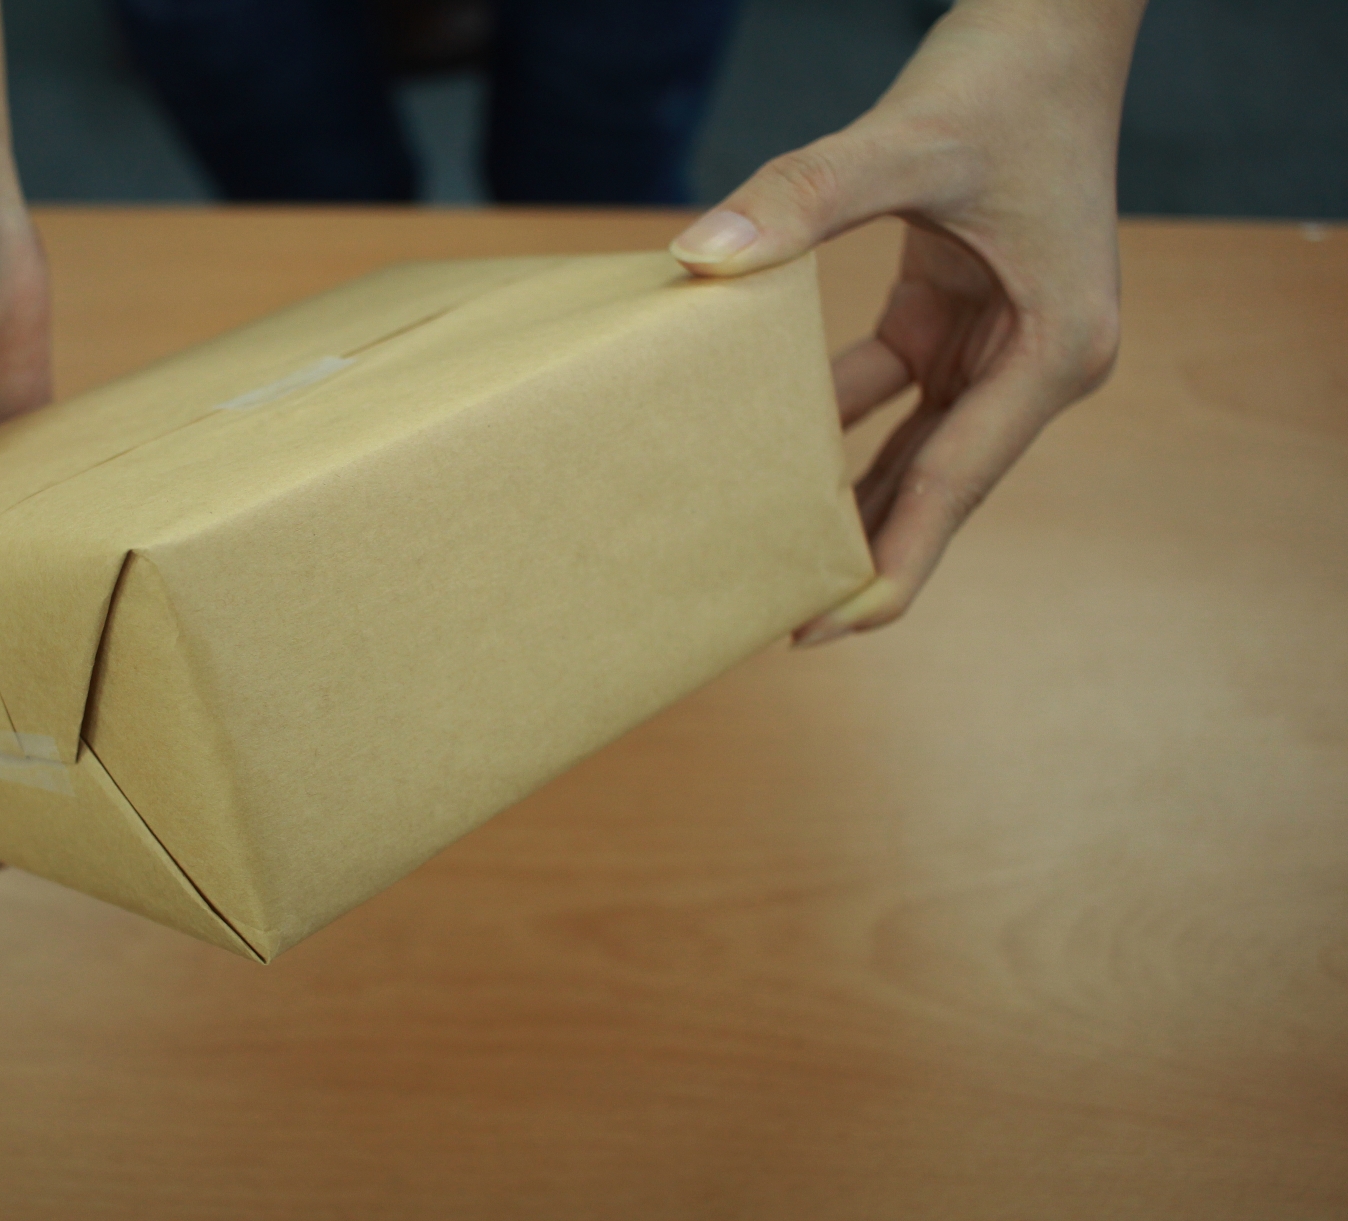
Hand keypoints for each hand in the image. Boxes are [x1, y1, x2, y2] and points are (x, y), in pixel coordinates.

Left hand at [671, 0, 1144, 644]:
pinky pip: (886, 390)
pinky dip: (830, 417)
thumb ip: (804, 197)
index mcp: (1052, 352)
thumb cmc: (1009, 78)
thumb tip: (700, 254)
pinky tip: (761, 448)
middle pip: (935, 486)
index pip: (955, 483)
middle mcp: (1035, 363)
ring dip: (841, 494)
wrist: (1054, 22)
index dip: (889, 563)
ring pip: (909, 449)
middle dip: (861, 553)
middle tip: (775, 620)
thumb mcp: (906, 142)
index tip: (823, 626)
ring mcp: (998, 343)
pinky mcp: (956, 315)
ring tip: (763, 555)